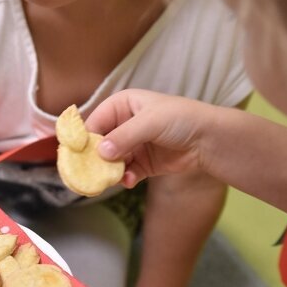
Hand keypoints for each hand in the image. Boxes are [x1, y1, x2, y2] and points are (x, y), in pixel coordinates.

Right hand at [86, 90, 217, 187]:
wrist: (210, 140)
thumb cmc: (182, 119)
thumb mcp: (150, 122)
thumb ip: (124, 136)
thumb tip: (100, 152)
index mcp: (123, 105)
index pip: (96, 121)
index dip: (85, 137)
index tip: (76, 154)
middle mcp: (124, 124)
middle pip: (100, 143)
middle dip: (95, 158)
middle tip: (87, 172)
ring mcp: (133, 145)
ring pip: (111, 161)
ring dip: (108, 171)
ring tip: (108, 179)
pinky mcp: (142, 164)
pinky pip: (125, 172)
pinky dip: (124, 178)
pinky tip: (128, 181)